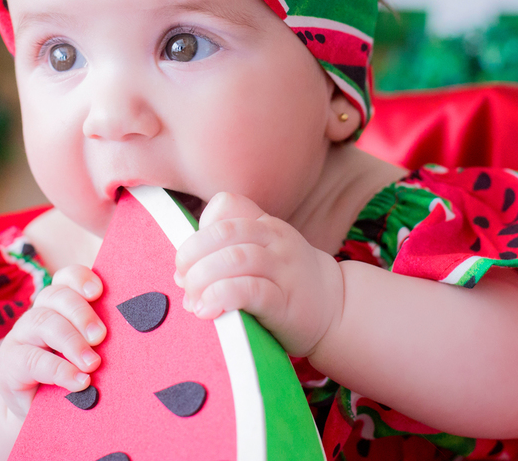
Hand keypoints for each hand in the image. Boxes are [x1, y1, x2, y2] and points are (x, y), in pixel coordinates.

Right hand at [0, 264, 106, 419]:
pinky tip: (79, 381)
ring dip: (71, 342)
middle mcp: (38, 314)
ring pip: (43, 323)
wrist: (40, 412)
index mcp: (59, 305)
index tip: (98, 291)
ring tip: (92, 363)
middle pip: (55, 297)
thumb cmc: (72, 374)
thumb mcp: (88, 352)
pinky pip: (33, 359)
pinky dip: (59, 370)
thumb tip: (135, 338)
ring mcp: (21, 336)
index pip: (66, 278)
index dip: (80, 278)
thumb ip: (101, 339)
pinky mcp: (10, 363)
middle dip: (81, 313)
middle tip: (101, 336)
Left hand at [173, 191, 343, 357]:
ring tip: (193, 302)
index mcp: (265, 225)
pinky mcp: (285, 302)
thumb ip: (225, 252)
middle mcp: (275, 240)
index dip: (198, 233)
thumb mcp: (262, 252)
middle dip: (192, 257)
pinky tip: (208, 310)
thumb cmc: (285, 281)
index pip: (225, 207)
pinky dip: (222, 296)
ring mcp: (283, 269)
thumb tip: (183, 274)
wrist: (334, 308)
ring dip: (203, 279)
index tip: (188, 262)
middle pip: (223, 234)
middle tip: (184, 283)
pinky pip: (250, 290)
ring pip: (234, 259)